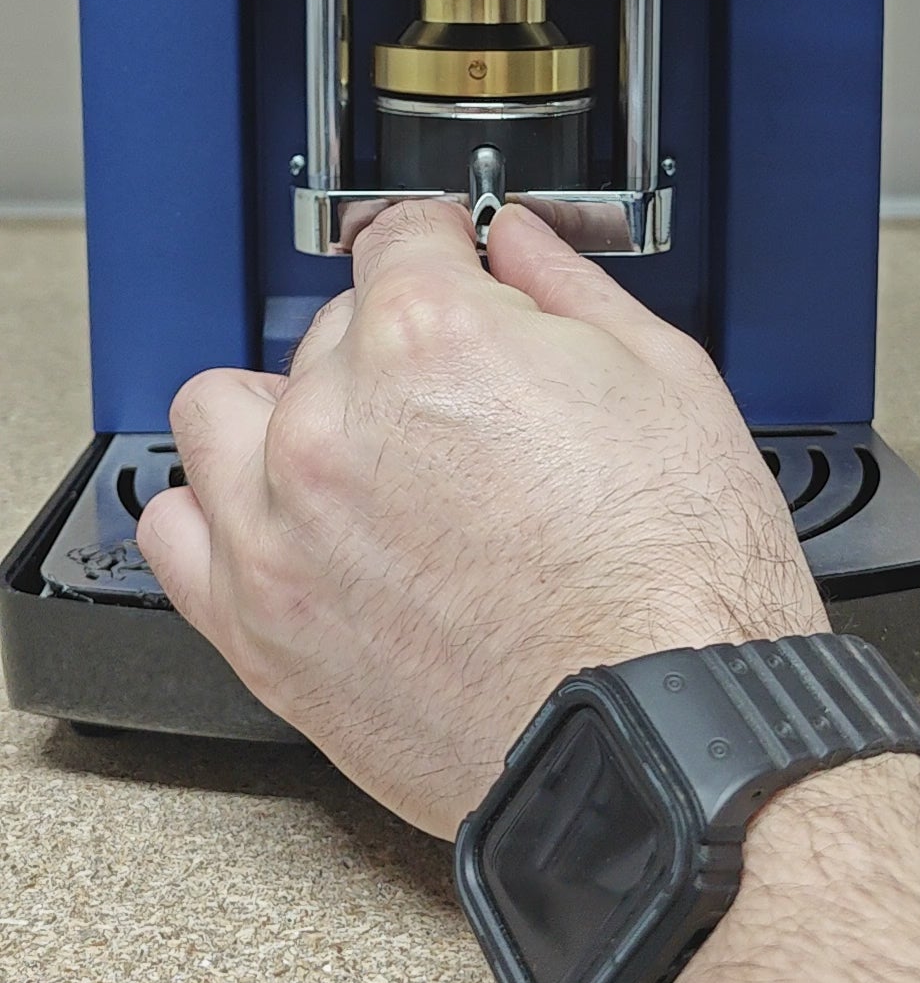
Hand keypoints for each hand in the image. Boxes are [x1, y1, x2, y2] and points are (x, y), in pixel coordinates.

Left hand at [137, 200, 822, 839]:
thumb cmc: (680, 583)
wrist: (665, 745)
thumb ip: (568, 289)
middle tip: (457, 401)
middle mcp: (334, 422)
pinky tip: (288, 523)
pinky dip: (219, 514)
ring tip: (356, 452)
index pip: (399, 237)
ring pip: (223, 413)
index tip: (452, 267)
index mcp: (431, 338)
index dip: (443, 246)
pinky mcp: (261, 626)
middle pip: (326, 328)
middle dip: (391, 346)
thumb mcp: (666, 381)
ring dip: (280, 414)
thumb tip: (518, 244)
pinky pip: (177, 532)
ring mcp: (283, 527)